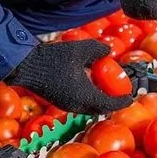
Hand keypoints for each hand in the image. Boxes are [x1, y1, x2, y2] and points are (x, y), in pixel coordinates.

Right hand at [5, 40, 131, 113]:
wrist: (26, 66)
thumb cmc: (53, 58)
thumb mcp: (80, 49)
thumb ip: (98, 49)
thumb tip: (108, 51)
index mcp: (84, 96)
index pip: (108, 104)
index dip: (121, 101)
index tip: (130, 97)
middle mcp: (76, 105)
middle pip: (99, 108)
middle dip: (111, 103)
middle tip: (120, 94)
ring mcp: (65, 104)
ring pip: (88, 107)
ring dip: (98, 100)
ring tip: (105, 88)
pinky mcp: (58, 101)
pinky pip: (79, 104)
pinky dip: (88, 97)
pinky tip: (87, 84)